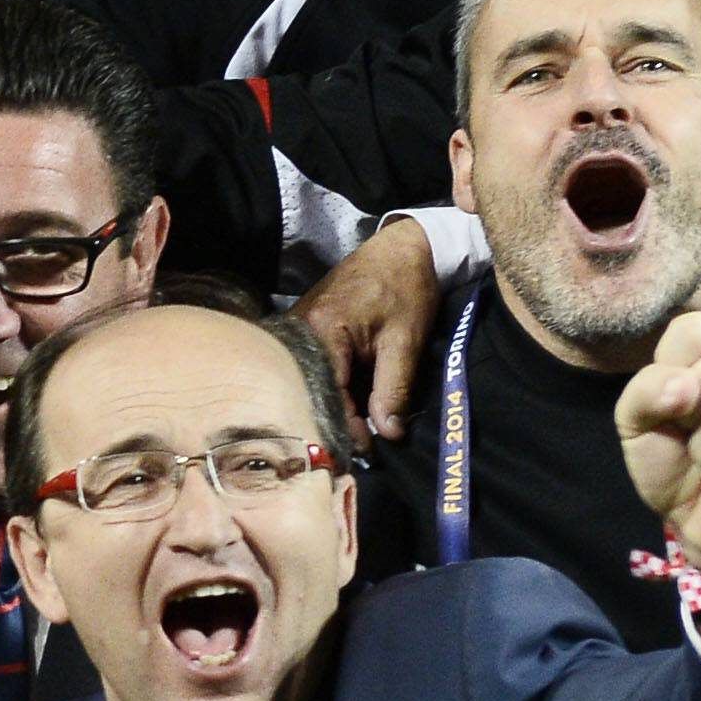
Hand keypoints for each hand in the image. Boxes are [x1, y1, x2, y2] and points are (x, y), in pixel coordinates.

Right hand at [295, 216, 439, 446]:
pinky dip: (330, 390)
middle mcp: (297, 332)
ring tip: (354, 433)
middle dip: (336, 422)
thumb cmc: (405, 288)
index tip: (368, 452)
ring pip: (309, 384)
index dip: (348, 427)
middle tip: (359, 451)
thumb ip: (394, 388)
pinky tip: (347, 406)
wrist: (400, 248)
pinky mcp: (302, 332)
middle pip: (311, 392)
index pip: (328, 394)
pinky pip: (311, 370)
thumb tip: (389, 434)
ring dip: (331, 408)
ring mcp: (295, 331)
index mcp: (320, 332)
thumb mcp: (406, 341)